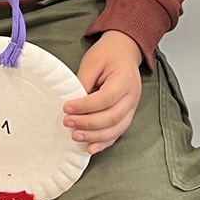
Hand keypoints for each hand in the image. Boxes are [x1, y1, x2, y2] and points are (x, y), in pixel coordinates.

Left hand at [65, 30, 143, 152]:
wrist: (124, 51)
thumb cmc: (108, 55)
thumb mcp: (93, 61)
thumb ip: (83, 82)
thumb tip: (72, 105)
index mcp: (125, 79)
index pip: (106, 98)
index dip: (86, 106)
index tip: (67, 107)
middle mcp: (132, 96)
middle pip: (112, 117)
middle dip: (88, 123)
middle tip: (68, 122)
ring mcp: (132, 107)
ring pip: (116, 129)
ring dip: (95, 136)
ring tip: (76, 136)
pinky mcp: (127, 115)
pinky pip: (117, 133)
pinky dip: (104, 142)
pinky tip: (90, 147)